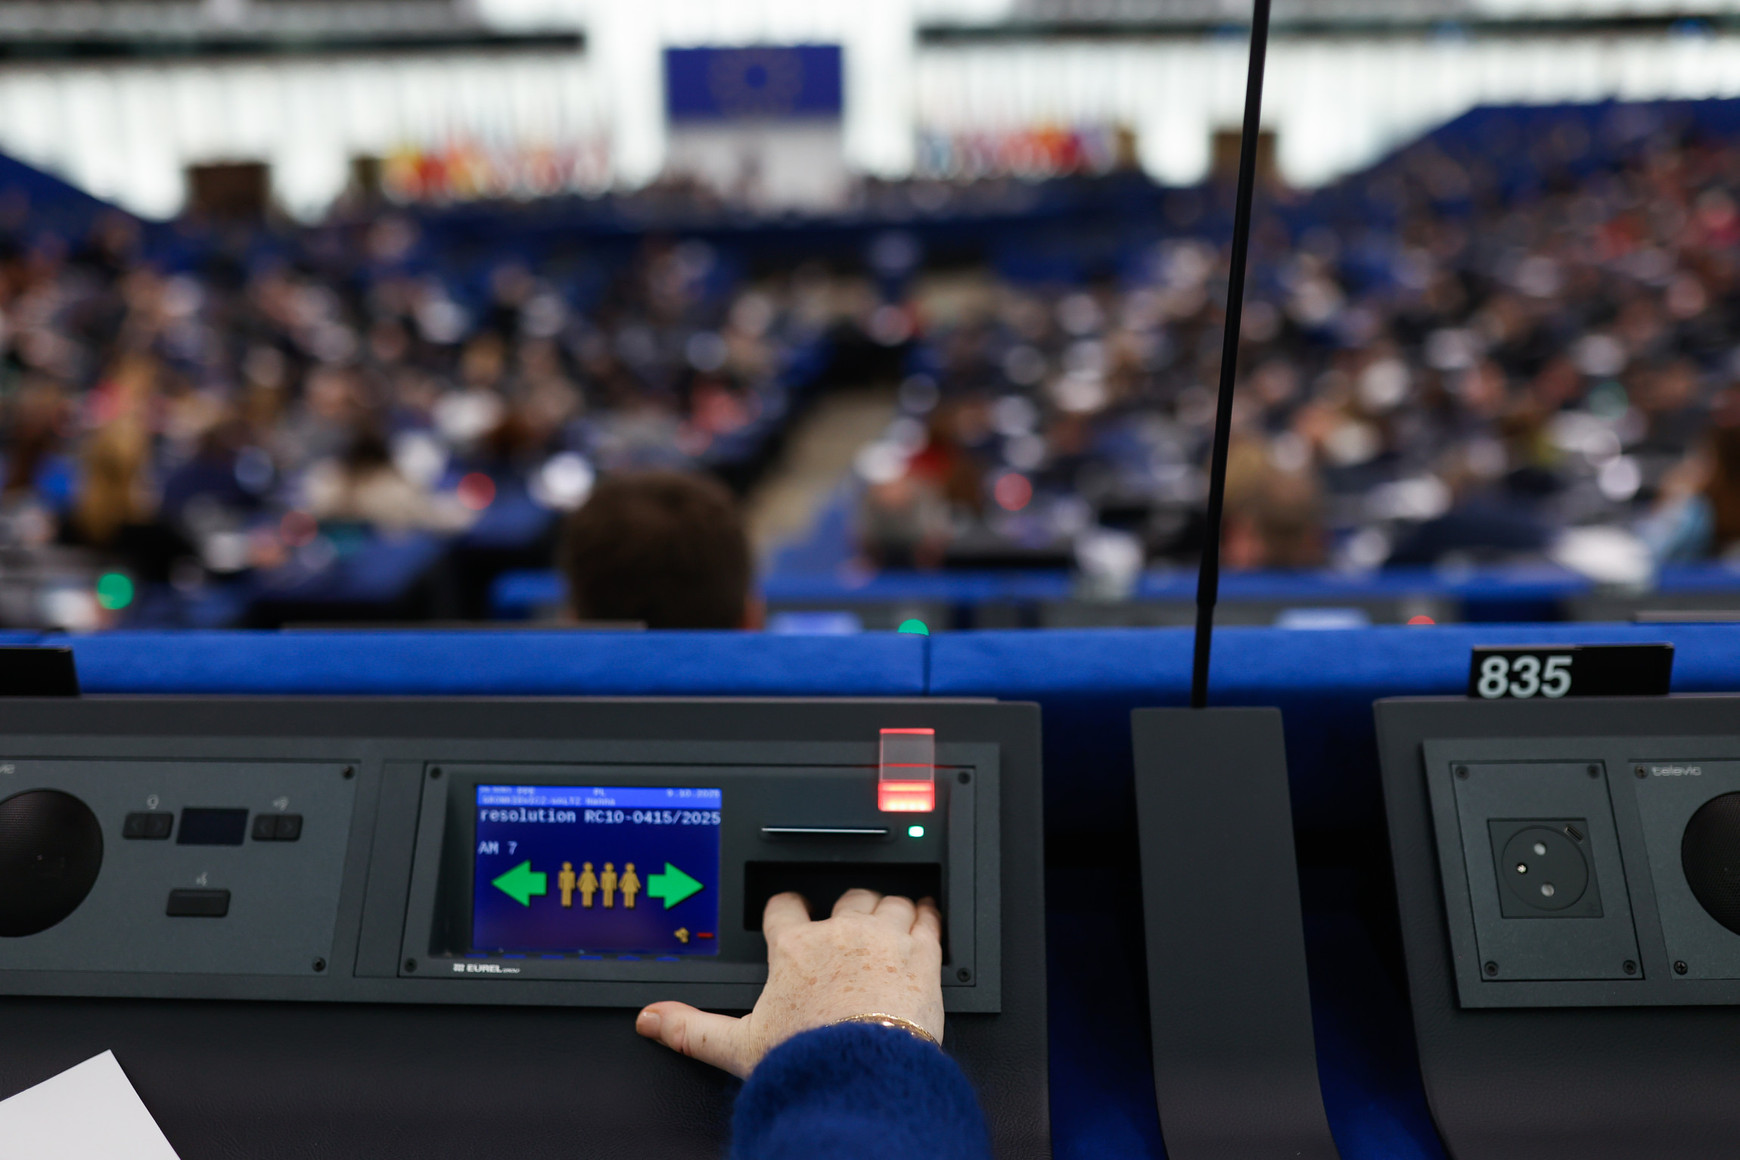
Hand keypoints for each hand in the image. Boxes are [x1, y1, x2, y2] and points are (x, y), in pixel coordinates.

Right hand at [636, 889, 944, 1077]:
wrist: (864, 1075)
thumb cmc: (809, 1060)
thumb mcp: (740, 1046)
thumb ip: (693, 1029)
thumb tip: (651, 1021)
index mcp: (795, 949)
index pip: (785, 907)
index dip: (787, 906)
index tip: (790, 910)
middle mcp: (840, 934)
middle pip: (844, 897)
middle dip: (846, 906)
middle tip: (848, 924)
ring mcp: (883, 939)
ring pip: (888, 901)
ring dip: (889, 907)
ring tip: (891, 916)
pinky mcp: (922, 953)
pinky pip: (928, 917)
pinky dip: (928, 914)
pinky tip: (928, 916)